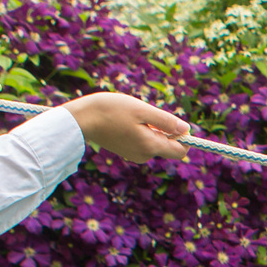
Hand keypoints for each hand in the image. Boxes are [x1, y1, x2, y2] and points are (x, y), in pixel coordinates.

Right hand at [63, 92, 191, 161]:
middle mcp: (144, 155)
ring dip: (152, 129)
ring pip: (155, 142)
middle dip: (166, 130)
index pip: (181, 151)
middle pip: (168, 146)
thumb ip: (166, 121)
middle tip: (148, 114)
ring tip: (133, 116)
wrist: (80, 119)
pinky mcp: (125, 150)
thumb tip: (186, 129)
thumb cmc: (111, 111)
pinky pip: (143, 142)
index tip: (174, 122)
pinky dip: (142, 131)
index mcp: (150, 147)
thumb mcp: (142, 110)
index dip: (184, 137)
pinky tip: (127, 121)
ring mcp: (133, 154)